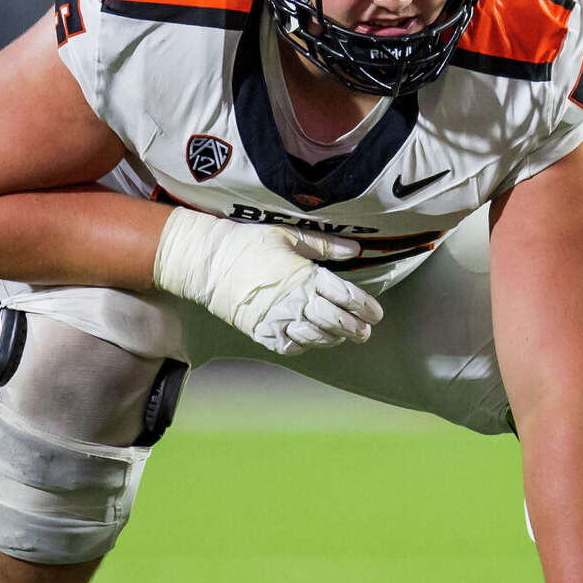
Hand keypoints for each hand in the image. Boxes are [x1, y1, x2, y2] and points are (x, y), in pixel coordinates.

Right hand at [150, 209, 382, 355]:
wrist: (207, 263)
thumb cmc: (247, 243)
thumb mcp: (288, 235)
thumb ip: (324, 245)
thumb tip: (355, 249)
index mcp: (306, 276)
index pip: (346, 296)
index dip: (365, 307)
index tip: (375, 313)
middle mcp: (296, 302)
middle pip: (337, 322)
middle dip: (356, 329)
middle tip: (366, 332)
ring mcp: (279, 320)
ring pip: (317, 338)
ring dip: (334, 339)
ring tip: (342, 337)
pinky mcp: (262, 332)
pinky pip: (291, 347)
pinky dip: (306, 345)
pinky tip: (312, 340)